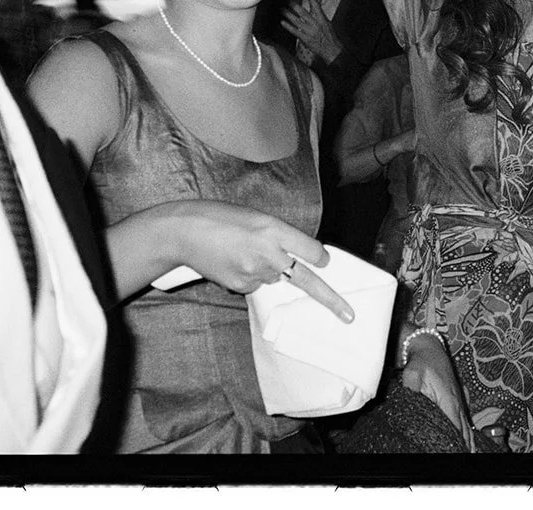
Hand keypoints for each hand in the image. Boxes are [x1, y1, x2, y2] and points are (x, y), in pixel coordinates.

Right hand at [174, 201, 353, 321]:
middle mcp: (267, 252)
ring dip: (269, 271)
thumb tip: (295, 257)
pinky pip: (255, 285)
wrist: (184, 232)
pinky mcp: (239, 285)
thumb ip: (278, 235)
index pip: (310, 249)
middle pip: (305, 279)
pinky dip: (251, 276)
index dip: (320, 257)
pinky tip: (233, 262)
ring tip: (243, 252)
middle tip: (348, 315)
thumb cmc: (219, 217)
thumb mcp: (255, 217)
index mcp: (273, 229)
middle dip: (329, 298)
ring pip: (275, 279)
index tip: (326, 262)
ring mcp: (253, 272)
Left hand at [281, 0, 343, 63]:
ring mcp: (309, 31)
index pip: (316, 6)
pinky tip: (283, 22)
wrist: (331, 50)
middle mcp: (315, 24)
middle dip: (294, 5)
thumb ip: (319, 16)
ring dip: (288, 14)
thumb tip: (314, 8)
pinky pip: (295, 31)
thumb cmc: (330, 37)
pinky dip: (288, 26)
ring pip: (296, 21)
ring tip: (282, 9)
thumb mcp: (327, 24)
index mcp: (322, 19)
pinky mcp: (305, 39)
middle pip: (303, 12)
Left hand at [399, 333, 474, 448]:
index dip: (455, 442)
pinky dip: (468, 433)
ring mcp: (459, 402)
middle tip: (464, 458)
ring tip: (470, 455)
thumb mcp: (413, 373)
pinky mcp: (457, 400)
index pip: (454, 427)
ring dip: (468, 442)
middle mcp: (457, 403)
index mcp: (448, 401)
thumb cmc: (421, 361)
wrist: (430, 348)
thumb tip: (410, 397)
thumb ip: (412, 387)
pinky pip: (466, 421)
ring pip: (467, 427)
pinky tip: (470, 444)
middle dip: (464, 446)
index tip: (453, 452)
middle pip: (464, 431)